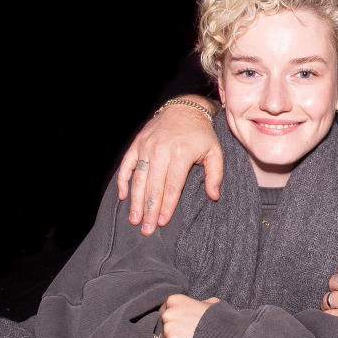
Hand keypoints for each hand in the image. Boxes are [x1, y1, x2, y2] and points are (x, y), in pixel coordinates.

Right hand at [117, 99, 222, 233]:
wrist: (184, 108)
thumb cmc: (201, 134)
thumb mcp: (215, 152)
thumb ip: (215, 175)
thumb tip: (214, 196)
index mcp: (181, 153)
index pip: (172, 186)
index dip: (167, 206)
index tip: (162, 222)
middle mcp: (161, 150)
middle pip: (154, 186)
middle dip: (149, 210)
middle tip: (146, 230)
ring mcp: (147, 147)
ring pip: (139, 178)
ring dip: (136, 201)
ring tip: (134, 219)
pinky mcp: (137, 144)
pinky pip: (127, 164)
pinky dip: (123, 180)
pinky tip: (123, 196)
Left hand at [158, 295, 218, 337]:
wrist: (226, 334)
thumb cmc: (219, 318)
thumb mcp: (210, 303)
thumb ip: (197, 303)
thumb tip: (199, 305)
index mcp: (175, 300)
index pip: (164, 311)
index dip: (174, 320)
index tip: (183, 325)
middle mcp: (168, 313)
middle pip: (163, 326)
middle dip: (174, 332)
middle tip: (189, 335)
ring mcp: (169, 329)